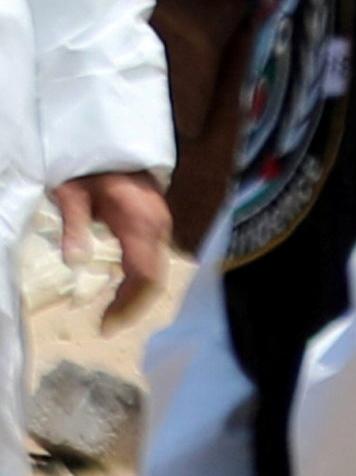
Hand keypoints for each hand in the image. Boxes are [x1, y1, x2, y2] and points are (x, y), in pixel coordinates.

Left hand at [47, 170, 172, 334]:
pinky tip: (121, 291)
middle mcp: (159, 230)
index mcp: (141, 223)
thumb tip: (75, 262)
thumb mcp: (74, 193)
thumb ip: (75, 225)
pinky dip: (139, 282)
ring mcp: (162, 229)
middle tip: (107, 325)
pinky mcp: (158, 229)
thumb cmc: (92, 169)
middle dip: (132, 305)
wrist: (117, 150)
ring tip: (113, 313)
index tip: (108, 324)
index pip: (143, 274)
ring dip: (136, 296)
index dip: (129, 303)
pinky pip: (153, 263)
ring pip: (156, 274)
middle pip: (154, 279)